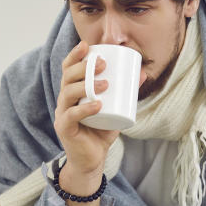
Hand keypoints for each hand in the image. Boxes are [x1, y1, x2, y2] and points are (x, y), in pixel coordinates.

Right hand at [53, 41, 145, 192]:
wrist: (92, 160)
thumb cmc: (101, 132)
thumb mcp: (116, 109)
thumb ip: (126, 92)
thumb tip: (143, 73)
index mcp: (72, 92)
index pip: (68, 69)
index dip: (74, 56)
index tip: (86, 45)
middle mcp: (64, 100)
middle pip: (67, 77)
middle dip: (83, 67)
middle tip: (102, 63)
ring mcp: (62, 114)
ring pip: (67, 94)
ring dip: (86, 85)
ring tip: (105, 84)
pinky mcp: (64, 128)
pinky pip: (71, 116)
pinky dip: (84, 109)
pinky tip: (98, 105)